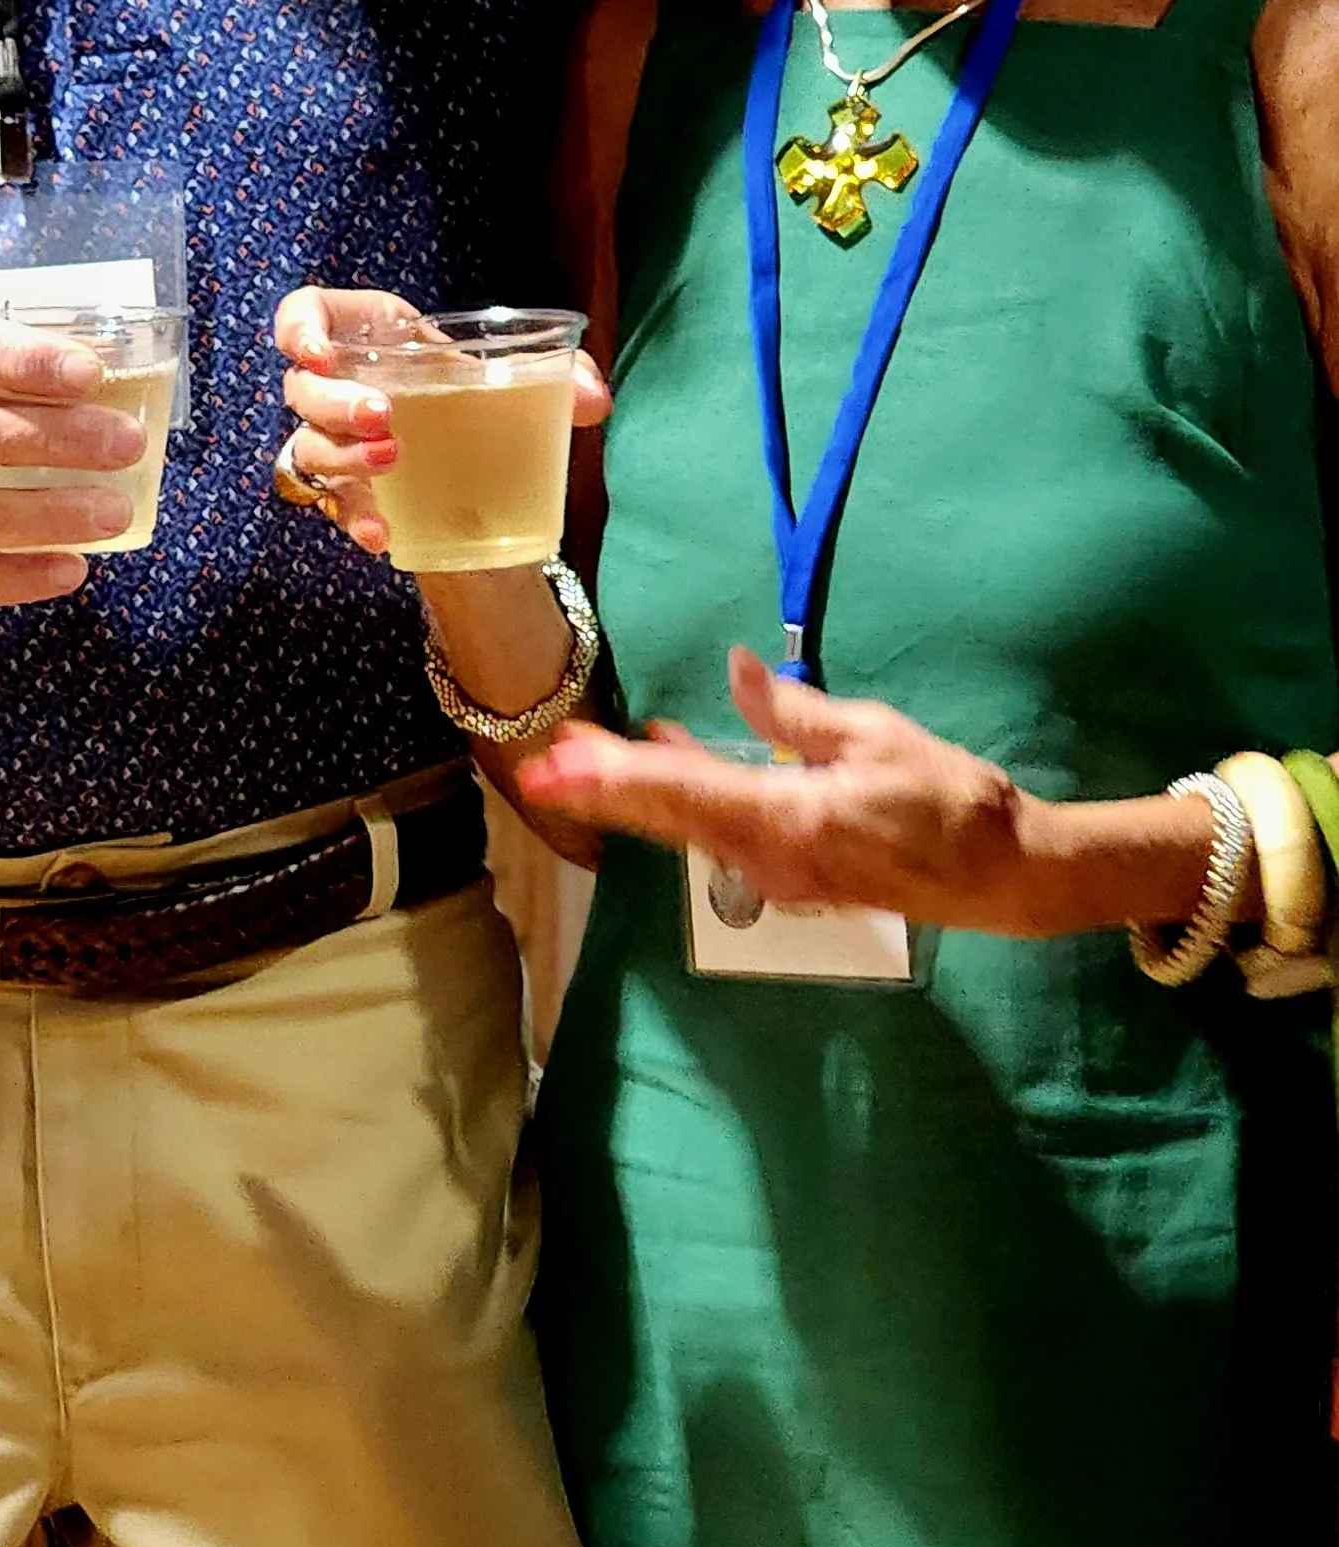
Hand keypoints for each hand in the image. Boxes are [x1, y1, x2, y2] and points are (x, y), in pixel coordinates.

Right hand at [273, 285, 609, 555]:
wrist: (475, 463)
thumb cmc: (478, 395)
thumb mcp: (514, 376)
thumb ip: (563, 378)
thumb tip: (595, 398)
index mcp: (369, 334)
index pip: (303, 315)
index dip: (297, 329)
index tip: (319, 353)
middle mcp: (337, 386)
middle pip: (301, 389)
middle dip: (334, 402)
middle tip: (384, 416)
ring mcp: (335, 442)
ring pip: (310, 448)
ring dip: (345, 457)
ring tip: (393, 460)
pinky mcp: (347, 491)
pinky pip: (336, 507)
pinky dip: (357, 518)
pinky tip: (384, 533)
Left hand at [520, 645, 1218, 939]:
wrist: (1003, 876)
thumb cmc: (951, 799)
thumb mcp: (876, 738)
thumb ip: (796, 714)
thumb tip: (739, 670)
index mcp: (787, 820)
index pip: (682, 793)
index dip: (613, 777)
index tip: (556, 770)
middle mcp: (767, 858)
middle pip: (669, 818)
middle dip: (604, 790)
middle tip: (543, 766)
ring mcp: (779, 875)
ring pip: (690, 829)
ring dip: (639, 794)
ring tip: (585, 758)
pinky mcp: (794, 875)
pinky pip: (722, 834)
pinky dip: (687, 800)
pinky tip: (670, 764)